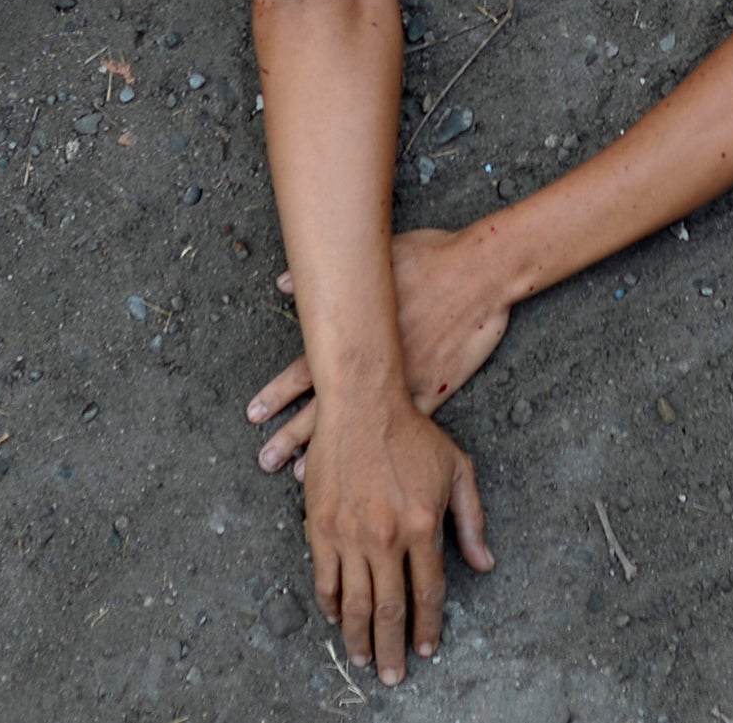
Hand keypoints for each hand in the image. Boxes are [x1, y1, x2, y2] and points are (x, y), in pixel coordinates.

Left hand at [249, 226, 512, 473]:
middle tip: (264, 458)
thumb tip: (284, 283)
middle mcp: (374, 363)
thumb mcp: (378, 258)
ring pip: (357, 426)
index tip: (253, 414)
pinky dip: (381, 452)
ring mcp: (403, 381)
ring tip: (298, 475)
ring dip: (327, 451)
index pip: (305, 370)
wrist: (478, 274)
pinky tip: (363, 474)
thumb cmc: (430, 258)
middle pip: (322, 406)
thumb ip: (333, 281)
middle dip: (290, 434)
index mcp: (357, 334)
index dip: (278, 393)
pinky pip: (403, 430)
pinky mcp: (434, 391)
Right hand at [301, 397, 495, 684]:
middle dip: (392, 647)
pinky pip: (325, 577)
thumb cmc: (413, 434)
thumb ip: (471, 520)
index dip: (427, 626)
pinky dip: (331, 603)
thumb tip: (485, 563)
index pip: (428, 592)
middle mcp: (387, 536)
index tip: (426, 650)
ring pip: (356, 601)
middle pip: (390, 608)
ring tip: (364, 658)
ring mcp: (351, 533)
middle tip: (391, 675)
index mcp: (423, 526)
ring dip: (360, 636)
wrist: (363, 402)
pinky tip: (338, 617)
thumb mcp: (457, 470)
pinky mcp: (321, 525)